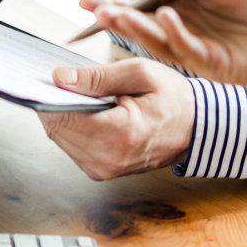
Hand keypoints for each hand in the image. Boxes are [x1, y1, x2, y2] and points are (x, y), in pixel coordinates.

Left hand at [38, 59, 194, 180]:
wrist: (195, 128)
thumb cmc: (174, 99)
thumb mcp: (139, 74)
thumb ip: (97, 77)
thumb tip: (60, 77)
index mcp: (120, 134)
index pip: (62, 116)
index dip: (51, 94)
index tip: (52, 76)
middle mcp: (108, 160)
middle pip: (57, 129)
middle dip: (56, 103)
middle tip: (69, 81)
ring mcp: (104, 170)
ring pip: (60, 138)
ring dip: (64, 115)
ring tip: (85, 96)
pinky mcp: (101, 172)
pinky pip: (72, 147)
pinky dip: (73, 127)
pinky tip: (89, 112)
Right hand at [87, 0, 246, 114]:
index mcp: (183, 3)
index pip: (143, 2)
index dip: (116, 0)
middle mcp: (183, 26)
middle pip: (143, 23)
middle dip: (116, 16)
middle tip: (92, 9)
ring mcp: (196, 47)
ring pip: (158, 40)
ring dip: (136, 28)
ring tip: (115, 15)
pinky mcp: (213, 65)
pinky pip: (188, 48)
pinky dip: (175, 33)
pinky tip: (165, 16)